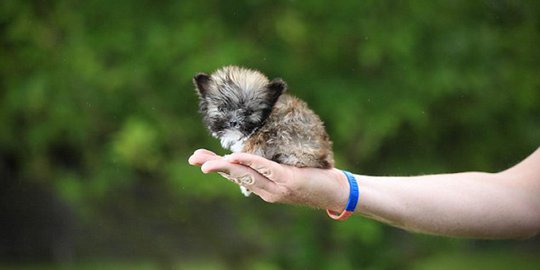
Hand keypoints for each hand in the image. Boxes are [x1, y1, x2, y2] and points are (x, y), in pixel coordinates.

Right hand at [188, 149, 348, 210]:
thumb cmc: (318, 179)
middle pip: (235, 176)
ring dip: (223, 167)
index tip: (198, 157)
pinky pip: (264, 169)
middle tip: (193, 159)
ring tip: (204, 164)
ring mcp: (276, 188)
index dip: (217, 166)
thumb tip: (266, 143)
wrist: (338, 194)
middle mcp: (267, 190)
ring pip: (244, 175)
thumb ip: (277, 163)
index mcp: (265, 187)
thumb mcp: (292, 171)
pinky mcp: (287, 182)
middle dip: (212, 166)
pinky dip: (248, 163)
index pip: (237, 175)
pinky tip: (235, 158)